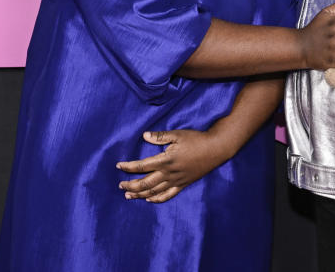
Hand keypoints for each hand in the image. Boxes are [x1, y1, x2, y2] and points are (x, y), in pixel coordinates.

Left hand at [115, 129, 231, 202]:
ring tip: (129, 195)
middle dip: (131, 184)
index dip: (128, 167)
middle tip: (120, 185)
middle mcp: (169, 173)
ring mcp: (176, 181)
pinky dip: (157, 199)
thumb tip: (144, 136)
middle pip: (145, 183)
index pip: (142, 166)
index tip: (119, 166)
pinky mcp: (183, 184)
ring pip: (154, 191)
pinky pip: (168, 195)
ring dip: (140, 194)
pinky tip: (149, 199)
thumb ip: (160, 136)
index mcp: (166, 160)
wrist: (216, 149)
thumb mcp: (178, 134)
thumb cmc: (196, 139)